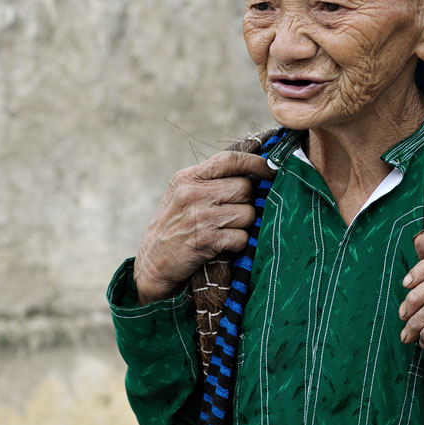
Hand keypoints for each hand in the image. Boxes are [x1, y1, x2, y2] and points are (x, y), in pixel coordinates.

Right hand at [133, 151, 275, 303]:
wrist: (152, 264)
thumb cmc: (173, 229)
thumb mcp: (182, 196)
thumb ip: (210, 182)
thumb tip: (254, 174)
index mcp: (187, 178)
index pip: (229, 160)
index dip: (255, 162)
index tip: (272, 168)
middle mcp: (193, 193)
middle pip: (244, 187)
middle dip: (246, 202)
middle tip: (233, 214)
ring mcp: (200, 216)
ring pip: (248, 213)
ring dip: (243, 225)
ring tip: (224, 231)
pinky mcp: (207, 240)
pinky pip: (242, 237)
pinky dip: (238, 243)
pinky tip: (222, 245)